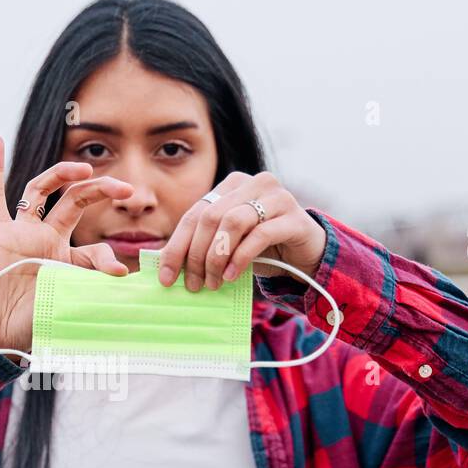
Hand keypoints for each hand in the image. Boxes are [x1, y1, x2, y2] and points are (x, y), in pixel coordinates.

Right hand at [0, 135, 133, 353]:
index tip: (117, 272)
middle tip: (124, 189)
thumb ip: (93, 284)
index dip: (108, 257)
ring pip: (41, 191)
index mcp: (68, 260)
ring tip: (84, 168)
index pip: (94, 247)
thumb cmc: (30, 323)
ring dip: (62, 174)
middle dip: (100, 191)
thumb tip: (125, 274)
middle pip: (75, 202)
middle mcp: (46, 240)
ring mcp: (21, 233)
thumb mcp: (69, 300)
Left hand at [156, 171, 326, 290]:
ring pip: (233, 222)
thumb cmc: (262, 249)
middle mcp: (254, 183)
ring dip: (217, 257)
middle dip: (197, 255)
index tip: (166, 277)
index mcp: (232, 185)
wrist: (305, 254)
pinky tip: (231, 276)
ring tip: (213, 282)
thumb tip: (161, 264)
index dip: (177, 246)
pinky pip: (259, 235)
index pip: (195, 214)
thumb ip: (201, 245)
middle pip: (211, 217)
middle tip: (193, 284)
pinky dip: (240, 258)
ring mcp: (277, 197)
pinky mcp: (294, 217)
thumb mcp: (227, 244)